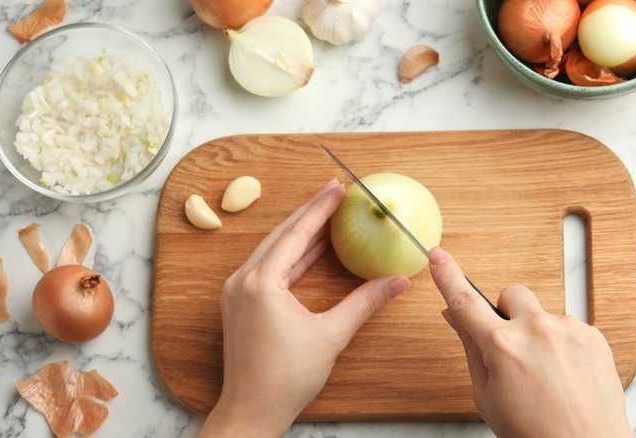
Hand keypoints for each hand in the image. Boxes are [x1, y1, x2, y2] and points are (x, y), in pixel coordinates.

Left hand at [199, 179, 410, 437]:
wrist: (251, 410)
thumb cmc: (285, 379)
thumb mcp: (331, 336)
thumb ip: (364, 303)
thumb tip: (397, 281)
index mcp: (261, 283)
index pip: (296, 234)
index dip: (320, 209)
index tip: (338, 188)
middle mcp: (243, 281)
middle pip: (281, 234)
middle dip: (310, 213)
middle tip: (334, 192)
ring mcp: (238, 291)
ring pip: (272, 249)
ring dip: (300, 232)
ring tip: (326, 215)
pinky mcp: (240, 302)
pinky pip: (267, 266)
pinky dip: (290, 254)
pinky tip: (310, 249)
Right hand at [428, 247, 632, 437]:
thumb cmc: (534, 432)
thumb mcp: (487, 396)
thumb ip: (471, 349)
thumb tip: (456, 317)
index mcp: (502, 346)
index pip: (465, 302)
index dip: (447, 276)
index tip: (438, 256)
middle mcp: (535, 330)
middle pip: (511, 294)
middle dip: (508, 313)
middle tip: (513, 346)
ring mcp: (568, 329)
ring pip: (542, 315)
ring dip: (539, 334)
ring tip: (547, 374)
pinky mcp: (593, 335)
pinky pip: (568, 327)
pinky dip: (563, 345)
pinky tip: (566, 375)